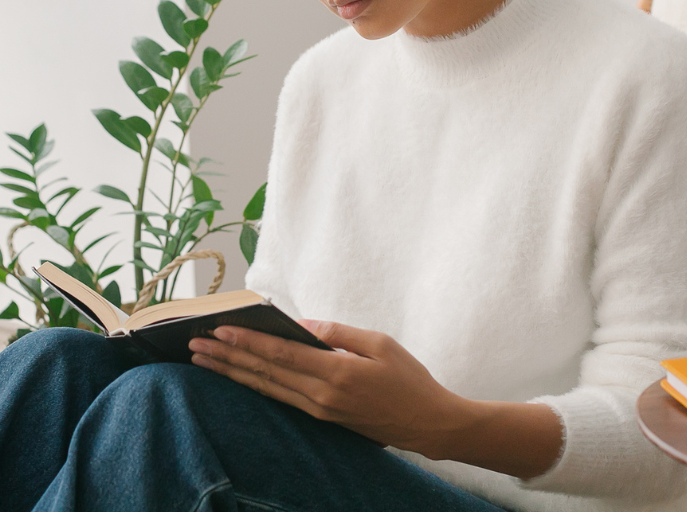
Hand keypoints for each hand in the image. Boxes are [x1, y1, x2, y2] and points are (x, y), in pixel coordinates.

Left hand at [189, 320, 459, 455]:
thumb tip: (301, 324)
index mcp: (336, 374)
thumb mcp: (379, 344)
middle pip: (265, 373)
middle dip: (228, 357)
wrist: (427, 424)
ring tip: (205, 361)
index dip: (248, 341)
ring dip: (233, 373)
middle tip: (196, 344)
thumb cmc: (408, 378)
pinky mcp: (323, 418)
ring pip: (266, 389)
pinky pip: (281, 399)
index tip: (220, 329)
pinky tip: (241, 377)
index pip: (281, 354)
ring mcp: (320, 411)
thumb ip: (337, 333)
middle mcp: (321, 396)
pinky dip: (256, 385)